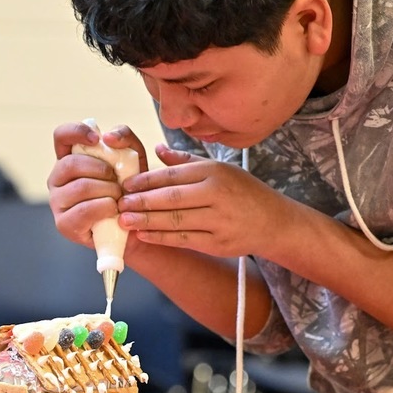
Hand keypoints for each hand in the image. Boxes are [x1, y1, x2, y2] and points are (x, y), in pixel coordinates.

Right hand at [48, 122, 147, 246]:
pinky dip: (106, 208)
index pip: (61, 136)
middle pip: (72, 163)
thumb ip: (125, 138)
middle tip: (118, 181)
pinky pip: (84, 210)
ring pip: (81, 187)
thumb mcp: (134, 159)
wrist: (137, 225)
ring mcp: (57, 201)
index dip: (76, 132)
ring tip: (120, 198)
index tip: (97, 139)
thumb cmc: (130, 189)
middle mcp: (58, 178)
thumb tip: (108, 137)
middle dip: (102, 170)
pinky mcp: (64, 224)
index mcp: (70, 158)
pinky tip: (114, 211)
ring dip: (109, 191)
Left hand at [119, 144, 288, 257]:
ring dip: (146, 221)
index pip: (173, 176)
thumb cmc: (245, 192)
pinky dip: (162, 238)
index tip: (125, 185)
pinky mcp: (219, 243)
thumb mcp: (221, 169)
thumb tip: (157, 149)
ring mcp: (219, 221)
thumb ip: (187, 162)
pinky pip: (184, 240)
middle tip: (118, 204)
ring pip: (176, 221)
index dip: (146, 181)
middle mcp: (218, 195)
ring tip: (124, 220)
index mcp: (215, 173)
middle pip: (171, 198)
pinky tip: (144, 234)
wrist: (274, 222)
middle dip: (141, 202)